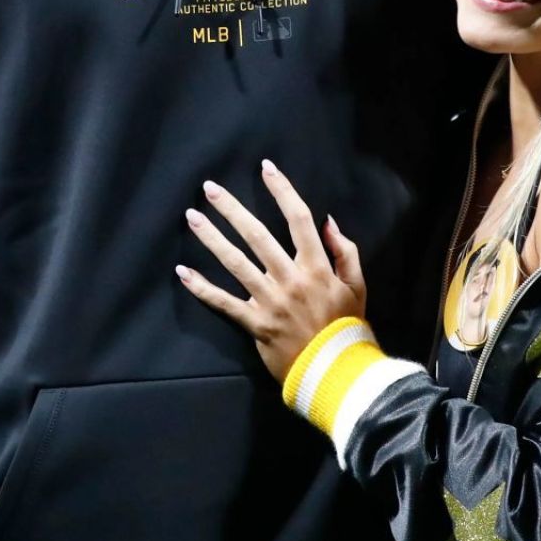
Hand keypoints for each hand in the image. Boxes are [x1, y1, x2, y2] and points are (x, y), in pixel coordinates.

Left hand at [177, 159, 366, 382]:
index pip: (298, 219)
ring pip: (235, 262)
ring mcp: (269, 300)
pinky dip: (202, 288)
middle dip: (232, 209)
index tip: (266, 168)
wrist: (336, 371)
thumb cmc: (347, 327)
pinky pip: (223, 303)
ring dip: (211, 238)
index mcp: (317, 266)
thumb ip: (345, 251)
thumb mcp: (357, 286)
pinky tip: (183, 272)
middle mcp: (290, 278)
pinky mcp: (254, 323)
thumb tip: (327, 221)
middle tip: (210, 188)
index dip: (282, 190)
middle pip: (257, 235)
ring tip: (192, 217)